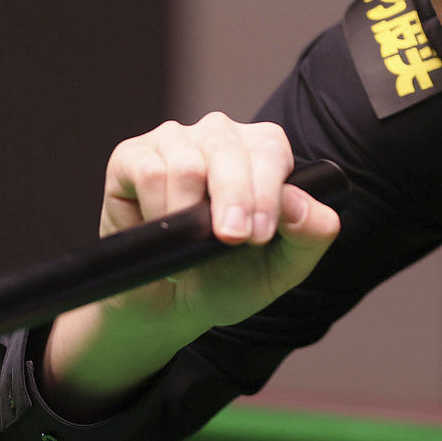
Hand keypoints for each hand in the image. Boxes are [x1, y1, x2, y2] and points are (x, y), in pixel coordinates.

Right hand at [44, 114, 341, 406]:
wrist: (170, 304)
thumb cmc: (227, 278)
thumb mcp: (281, 268)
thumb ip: (310, 236)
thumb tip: (303, 205)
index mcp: (262, 152)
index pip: (269, 150)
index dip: (266, 191)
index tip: (258, 235)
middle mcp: (219, 136)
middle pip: (227, 148)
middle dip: (233, 197)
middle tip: (229, 239)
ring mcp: (174, 141)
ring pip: (186, 163)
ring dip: (189, 214)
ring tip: (190, 248)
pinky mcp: (132, 156)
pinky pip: (148, 172)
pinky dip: (156, 210)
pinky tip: (161, 232)